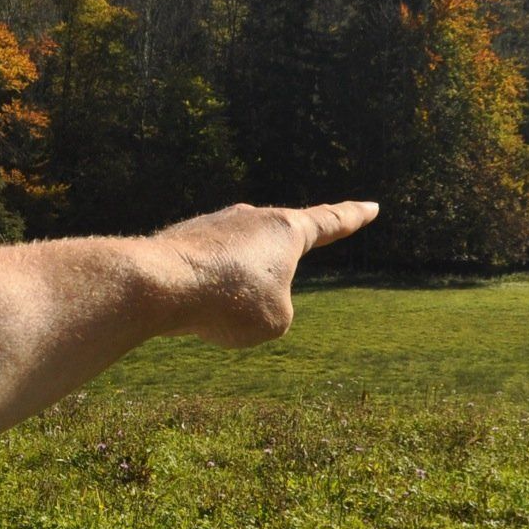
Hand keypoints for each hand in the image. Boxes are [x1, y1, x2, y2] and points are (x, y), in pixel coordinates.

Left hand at [154, 201, 378, 346]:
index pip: (330, 222)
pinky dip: (200, 295)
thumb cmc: (227, 301)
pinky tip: (183, 304)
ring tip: (212, 309)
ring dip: (228, 295)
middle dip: (269, 276)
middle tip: (257, 298)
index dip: (352, 218)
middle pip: (273, 250)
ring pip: (233, 270)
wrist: (158, 284)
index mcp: (287, 230)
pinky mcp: (181, 240)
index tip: (370, 207)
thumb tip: (247, 295)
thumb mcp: (276, 321)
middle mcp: (252, 218)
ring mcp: (213, 225)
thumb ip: (276, 307)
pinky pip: (201, 276)